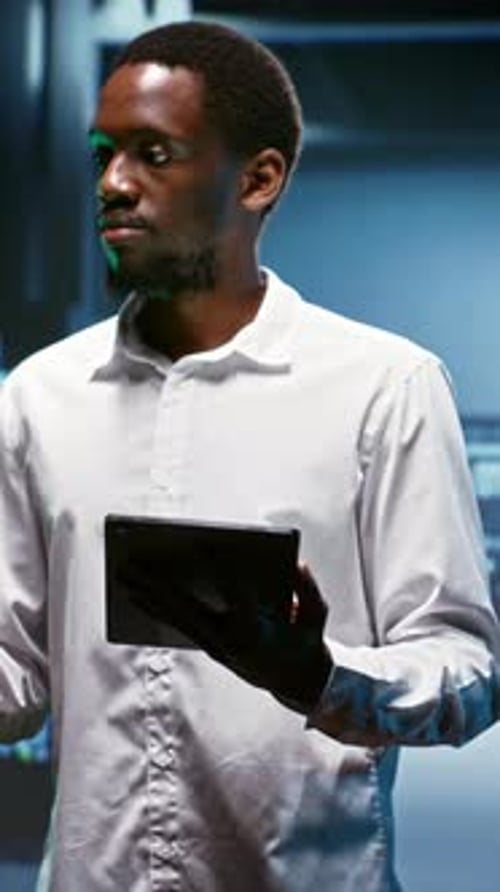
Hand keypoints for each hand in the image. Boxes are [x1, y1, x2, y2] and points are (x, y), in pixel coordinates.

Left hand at [124, 561, 331, 713]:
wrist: (299, 684)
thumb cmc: (308, 642)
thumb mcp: (317, 616)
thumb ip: (308, 590)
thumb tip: (296, 563)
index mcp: (256, 629)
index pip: (231, 590)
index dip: (214, 565)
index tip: (195, 543)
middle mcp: (229, 640)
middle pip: (187, 607)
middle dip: (158, 585)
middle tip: (131, 564)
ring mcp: (217, 647)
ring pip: (177, 619)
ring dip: (149, 599)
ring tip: (124, 579)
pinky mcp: (211, 649)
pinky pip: (180, 628)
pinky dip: (160, 612)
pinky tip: (141, 598)